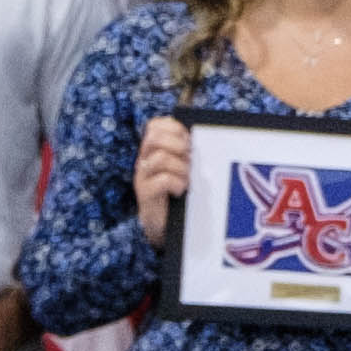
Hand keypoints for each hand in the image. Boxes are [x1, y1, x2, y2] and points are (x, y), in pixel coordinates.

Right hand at [131, 114, 192, 231]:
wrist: (164, 225)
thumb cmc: (179, 194)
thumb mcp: (185, 169)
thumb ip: (189, 153)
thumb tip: (207, 137)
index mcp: (153, 151)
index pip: (155, 126)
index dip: (174, 128)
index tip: (189, 140)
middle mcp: (144, 160)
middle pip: (154, 137)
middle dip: (178, 144)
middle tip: (190, 159)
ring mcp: (142, 177)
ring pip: (160, 158)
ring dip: (181, 167)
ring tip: (188, 178)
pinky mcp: (145, 194)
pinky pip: (162, 180)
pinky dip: (177, 183)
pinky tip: (181, 190)